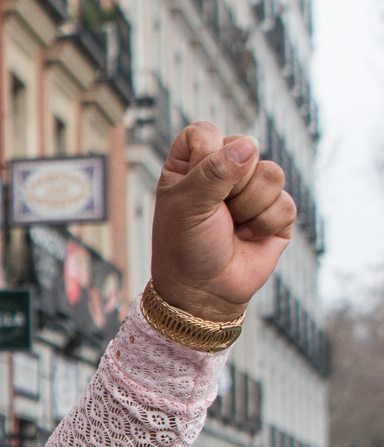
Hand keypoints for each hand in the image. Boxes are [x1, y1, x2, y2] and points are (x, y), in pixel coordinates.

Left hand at [150, 123, 295, 322]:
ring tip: (231, 227)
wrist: (204, 291)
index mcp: (190, 165)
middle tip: (214, 212)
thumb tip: (248, 148)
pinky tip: (248, 238)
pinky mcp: (276, 211)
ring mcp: (252, 190)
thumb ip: (213, 172)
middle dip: (231, 185)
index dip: (205, 153)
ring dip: (249, 207)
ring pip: (272, 173)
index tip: (193, 183)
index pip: (206, 131)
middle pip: (245, 147)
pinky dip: (265, 225)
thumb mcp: (187, 207)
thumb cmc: (184, 248)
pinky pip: (285, 202)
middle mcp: (222, 172)